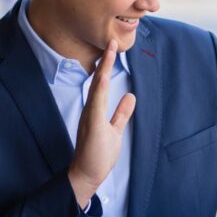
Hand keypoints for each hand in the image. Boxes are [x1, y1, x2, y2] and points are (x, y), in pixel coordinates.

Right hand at [68, 40, 136, 207]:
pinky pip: (96, 104)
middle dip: (106, 61)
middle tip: (112, 41)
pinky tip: (102, 76)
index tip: (114, 48)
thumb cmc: (98, 155)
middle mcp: (91, 109)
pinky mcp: (92, 125)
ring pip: (97, 87)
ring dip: (104, 68)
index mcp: (95, 110)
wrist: (86, 175)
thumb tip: (130, 96)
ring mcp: (90, 116)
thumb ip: (122, 113)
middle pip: (98, 80)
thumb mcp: (115, 130)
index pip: (102, 83)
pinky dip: (99, 89)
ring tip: (110, 50)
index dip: (108, 66)